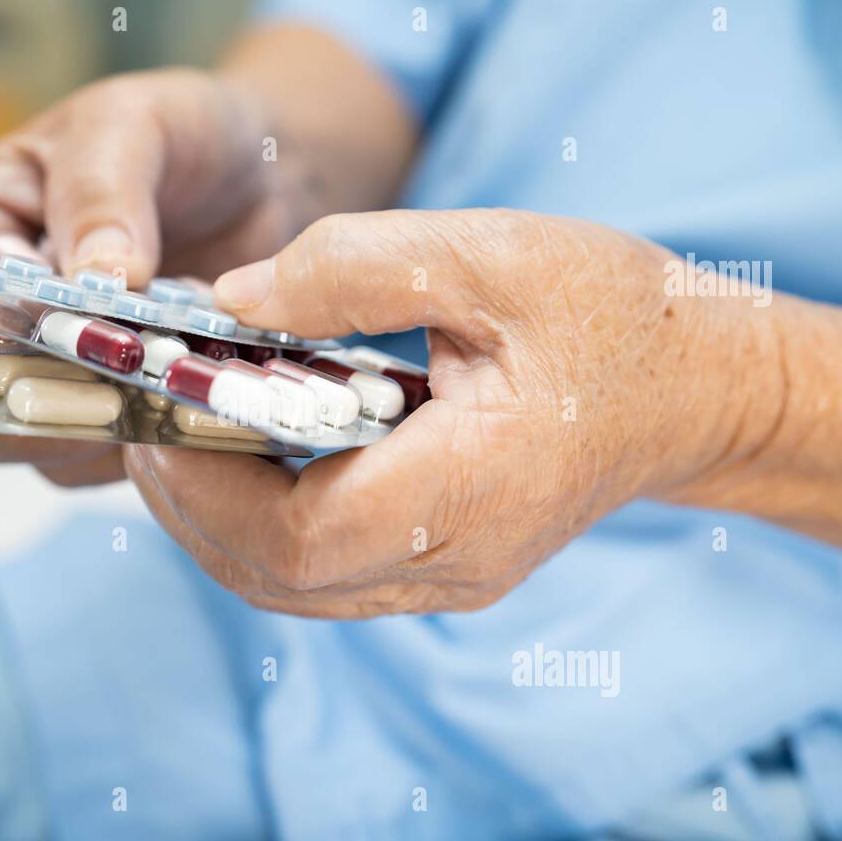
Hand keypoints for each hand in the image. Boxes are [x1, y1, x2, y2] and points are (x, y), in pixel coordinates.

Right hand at [0, 68, 300, 484]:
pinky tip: (204, 400)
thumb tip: (96, 274)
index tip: (41, 341)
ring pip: (51, 443)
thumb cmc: (177, 133)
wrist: (265, 173)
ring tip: (175, 383)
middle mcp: (6, 317)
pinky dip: (161, 440)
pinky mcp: (129, 406)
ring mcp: (68, 372)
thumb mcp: (130, 127)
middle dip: (46, 399)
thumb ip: (103, 190)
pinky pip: (124, 452)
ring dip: (110, 427)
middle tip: (124, 378)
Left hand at [125, 209, 784, 616]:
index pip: (299, 535)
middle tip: (145, 419)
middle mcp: (457, 562)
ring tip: (179, 434)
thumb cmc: (609, 314)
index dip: (205, 487)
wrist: (696, 388)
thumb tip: (231, 303)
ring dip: (216, 520)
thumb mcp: (489, 254)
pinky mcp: (446, 570)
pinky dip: (262, 524)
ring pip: (293, 586)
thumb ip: (352, 271)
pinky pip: (325, 573)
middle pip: (278, 576)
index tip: (155, 414)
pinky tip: (247, 455)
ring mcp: (451, 580)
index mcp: (472, 488)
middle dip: (189, 504)